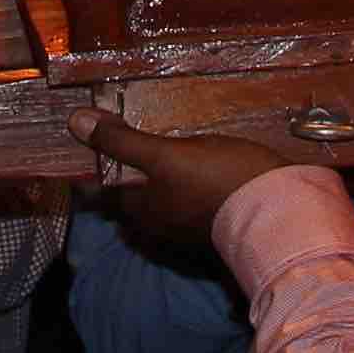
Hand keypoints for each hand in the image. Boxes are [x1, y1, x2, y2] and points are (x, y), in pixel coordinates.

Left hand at [68, 107, 298, 246]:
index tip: (89, 166)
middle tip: (124, 158)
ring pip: (165, 207)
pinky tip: (199, 174)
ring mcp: (193, 229)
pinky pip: (192, 207)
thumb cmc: (217, 180)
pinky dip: (188, 191)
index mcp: (145, 211)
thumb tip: (74, 123)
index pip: (108, 198)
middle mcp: (164, 227)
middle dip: (129, 187)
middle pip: (137, 205)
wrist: (279, 212)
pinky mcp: (221, 222)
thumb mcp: (166, 154)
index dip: (96, 182)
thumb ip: (123, 141)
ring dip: (160, 189)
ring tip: (161, 163)